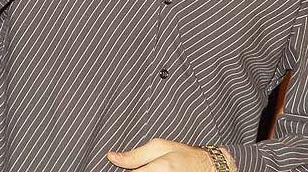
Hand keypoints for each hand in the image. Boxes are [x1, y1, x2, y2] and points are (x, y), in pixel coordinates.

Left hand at [107, 138, 227, 170]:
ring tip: (146, 167)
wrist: (206, 167)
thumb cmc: (183, 154)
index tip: (110, 164)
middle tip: (134, 166)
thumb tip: (110, 156)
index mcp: (159, 169)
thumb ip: (134, 155)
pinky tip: (149, 171)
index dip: (119, 169)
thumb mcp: (159, 147)